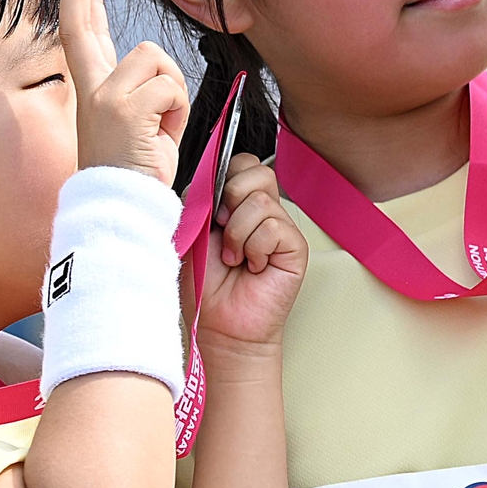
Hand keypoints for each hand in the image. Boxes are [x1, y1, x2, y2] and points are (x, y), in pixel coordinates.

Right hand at [63, 0, 187, 182]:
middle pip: (90, 28)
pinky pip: (171, 88)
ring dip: (172, 91)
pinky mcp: (124, 107)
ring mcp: (105, 96)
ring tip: (160, 126)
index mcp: (94, 91)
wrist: (122, 206)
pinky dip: (178, 113)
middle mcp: (92, 89)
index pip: (83, 36)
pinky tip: (161, 135)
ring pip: (157, 59)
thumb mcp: (134, 122)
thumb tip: (151, 61)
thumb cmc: (134, 170)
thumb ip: (137, 88)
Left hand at [194, 154, 306, 352]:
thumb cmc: (205, 285)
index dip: (224, 177)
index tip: (210, 207)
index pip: (240, 163)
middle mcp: (261, 211)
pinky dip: (254, 249)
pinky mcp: (294, 246)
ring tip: (234, 257)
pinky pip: (272, 228)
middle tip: (222, 231)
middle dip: (229, 200)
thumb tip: (211, 176)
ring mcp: (280, 227)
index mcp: (236, 202)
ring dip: (237, 234)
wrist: (218, 324)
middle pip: (254, 171)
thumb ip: (200, 199)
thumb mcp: (191, 232)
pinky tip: (252, 266)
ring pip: (260, 201)